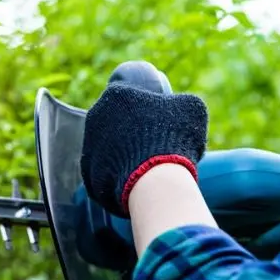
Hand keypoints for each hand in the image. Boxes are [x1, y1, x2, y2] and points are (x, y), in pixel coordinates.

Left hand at [80, 82, 208, 216]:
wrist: (156, 180)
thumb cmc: (174, 140)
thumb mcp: (191, 110)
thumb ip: (183, 103)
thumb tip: (181, 107)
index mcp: (116, 95)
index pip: (127, 96)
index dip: (142, 107)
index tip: (156, 119)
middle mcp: (95, 117)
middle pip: (114, 122)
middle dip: (129, 131)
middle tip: (151, 144)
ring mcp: (88, 146)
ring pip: (107, 148)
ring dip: (122, 155)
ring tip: (144, 167)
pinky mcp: (88, 174)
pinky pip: (104, 174)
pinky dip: (117, 178)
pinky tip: (134, 183)